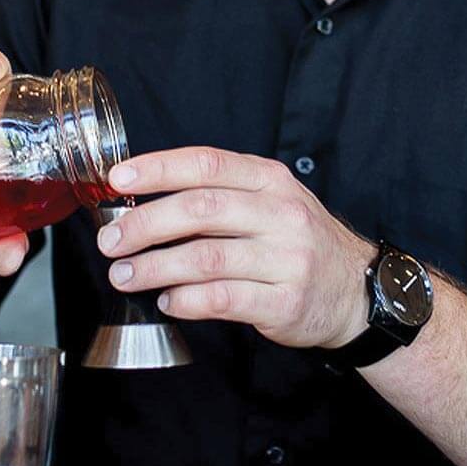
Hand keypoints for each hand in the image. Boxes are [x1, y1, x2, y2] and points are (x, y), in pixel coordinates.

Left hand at [96, 147, 374, 348]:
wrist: (355, 289)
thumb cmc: (297, 242)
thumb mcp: (270, 201)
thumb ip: (218, 194)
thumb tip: (142, 198)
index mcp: (271, 181)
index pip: (208, 164)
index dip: (159, 168)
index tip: (118, 179)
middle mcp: (282, 214)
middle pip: (202, 209)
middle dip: (146, 224)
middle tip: (111, 240)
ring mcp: (287, 259)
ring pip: (206, 258)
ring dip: (155, 267)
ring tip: (125, 275)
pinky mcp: (285, 302)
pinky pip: (223, 299)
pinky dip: (186, 300)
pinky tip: (168, 300)